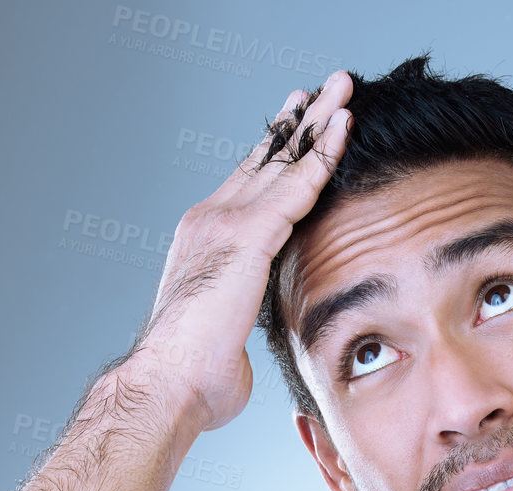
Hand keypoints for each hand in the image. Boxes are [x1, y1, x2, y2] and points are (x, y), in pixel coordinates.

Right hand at [123, 70, 354, 431]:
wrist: (168, 382)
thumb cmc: (194, 378)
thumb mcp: (226, 341)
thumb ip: (238, 327)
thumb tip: (238, 354)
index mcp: (206, 243)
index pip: (249, 186)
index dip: (275, 154)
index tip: (297, 124)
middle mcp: (211, 220)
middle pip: (265, 158)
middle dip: (298, 121)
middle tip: (326, 87)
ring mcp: (226, 223)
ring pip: (282, 159)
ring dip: (316, 120)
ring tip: (342, 85)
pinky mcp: (247, 236)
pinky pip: (295, 185)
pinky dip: (322, 153)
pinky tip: (343, 126)